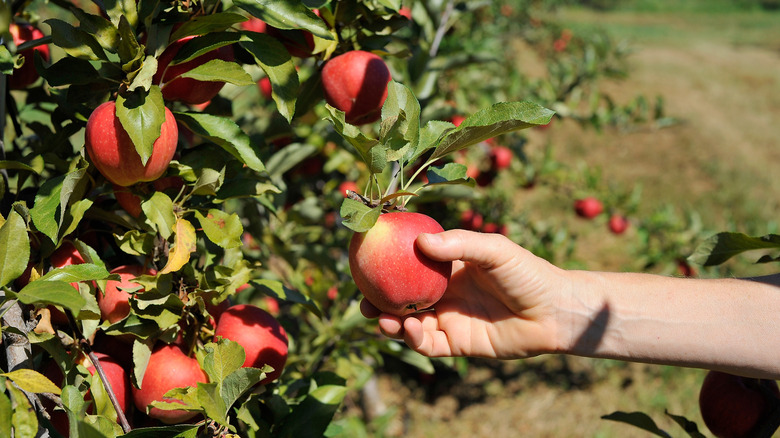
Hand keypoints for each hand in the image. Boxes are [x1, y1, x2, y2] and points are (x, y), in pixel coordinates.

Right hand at [360, 229, 571, 358]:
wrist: (553, 311)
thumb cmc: (527, 273)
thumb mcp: (494, 250)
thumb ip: (459, 244)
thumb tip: (419, 243)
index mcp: (448, 268)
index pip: (410, 265)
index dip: (388, 265)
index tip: (367, 260)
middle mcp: (443, 293)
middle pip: (401, 297)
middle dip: (378, 300)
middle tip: (363, 299)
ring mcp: (448, 319)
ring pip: (408, 323)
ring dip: (391, 321)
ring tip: (381, 317)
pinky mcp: (456, 344)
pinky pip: (427, 344)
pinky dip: (413, 338)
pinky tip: (410, 327)